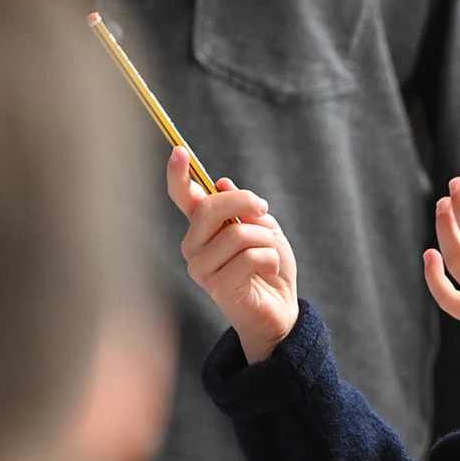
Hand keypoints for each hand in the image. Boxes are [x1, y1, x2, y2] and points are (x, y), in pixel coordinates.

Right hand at [167, 147, 297, 361]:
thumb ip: (244, 209)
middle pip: (210, 209)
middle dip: (244, 202)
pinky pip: (251, 256)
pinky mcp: (216, 286)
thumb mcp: (264, 229)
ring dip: (265, 240)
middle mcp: (194, 246)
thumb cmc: (270, 267)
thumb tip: (221, 182)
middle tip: (264, 208)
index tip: (180, 150)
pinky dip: (271, 260)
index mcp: (203, 228)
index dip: (179, 175)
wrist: (280, 309)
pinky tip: (268, 273)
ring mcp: (201, 267)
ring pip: (237, 233)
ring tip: (269, 255)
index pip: (184, 198)